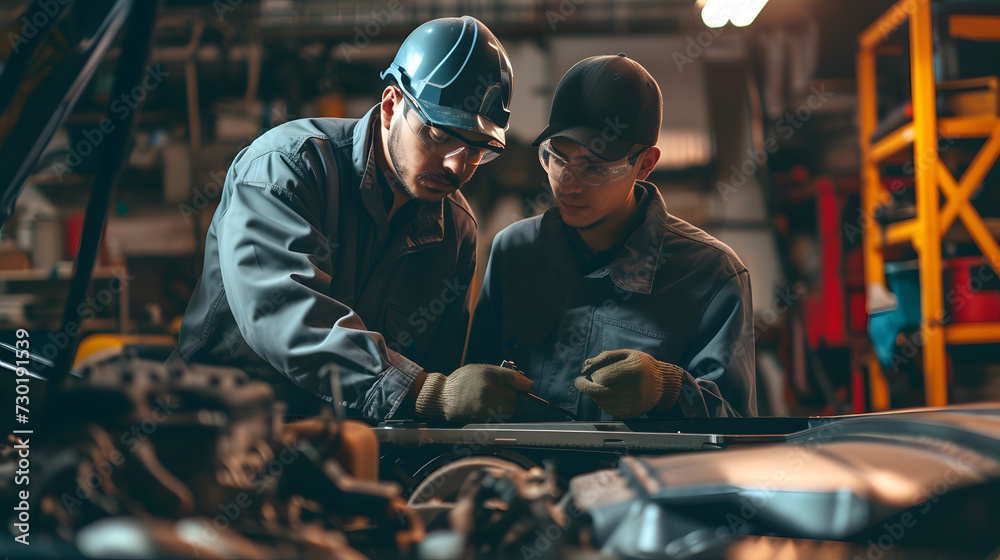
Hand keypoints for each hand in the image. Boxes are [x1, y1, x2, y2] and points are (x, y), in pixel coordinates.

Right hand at [415, 364, 533, 420]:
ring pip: (509, 408)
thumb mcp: (479, 370)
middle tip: (498, 394)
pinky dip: (496, 414)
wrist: (443, 396)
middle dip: (509, 396)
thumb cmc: (460, 382)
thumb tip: (518, 381)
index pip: (518, 379)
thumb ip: (497, 374)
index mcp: (492, 374)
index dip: (526, 384)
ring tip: (490, 402)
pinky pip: (500, 416)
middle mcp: (493, 388)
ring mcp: (490, 403)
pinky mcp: (486, 416)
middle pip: (514, 396)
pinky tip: (484, 408)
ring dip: (504, 406)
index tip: (528, 387)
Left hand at [574, 349, 682, 417]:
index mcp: (634, 370)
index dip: (592, 376)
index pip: (604, 377)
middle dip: (586, 387)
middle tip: (579, 382)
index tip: (587, 374)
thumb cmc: (643, 365)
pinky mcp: (633, 412)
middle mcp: (635, 388)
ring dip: (594, 395)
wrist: (663, 383)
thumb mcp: (627, 354)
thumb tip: (585, 366)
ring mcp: (634, 402)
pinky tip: (603, 396)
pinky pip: (610, 410)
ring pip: (603, 402)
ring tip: (594, 388)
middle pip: (601, 392)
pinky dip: (602, 403)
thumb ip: (606, 357)